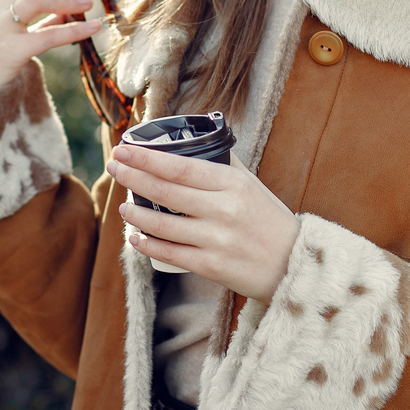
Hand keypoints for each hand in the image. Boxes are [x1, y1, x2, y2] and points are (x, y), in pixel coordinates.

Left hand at [107, 143, 299, 303]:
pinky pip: (170, 254)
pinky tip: (135, 237)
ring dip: (136, 213)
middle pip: (166, 191)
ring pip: (162, 224)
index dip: (147, 158)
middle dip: (133, 176)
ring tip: (123, 204)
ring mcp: (216, 240)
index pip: (180, 167)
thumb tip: (194, 143)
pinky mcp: (211, 266)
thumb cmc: (270, 221)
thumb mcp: (251, 186)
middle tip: (114, 166)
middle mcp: (223, 210)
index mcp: (232, 184)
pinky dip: (147, 245)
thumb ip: (224, 165)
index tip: (125, 149)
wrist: (295, 264)